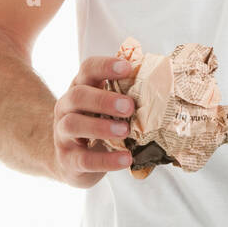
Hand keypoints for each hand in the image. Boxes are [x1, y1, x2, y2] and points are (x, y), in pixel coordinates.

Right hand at [52, 54, 137, 187]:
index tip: (127, 67)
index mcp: (81, 88)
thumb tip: (164, 88)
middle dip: (104, 99)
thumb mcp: (107, 109)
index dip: (105, 66)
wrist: (70, 161)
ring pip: (73, 124)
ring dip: (100, 127)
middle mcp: (67, 108)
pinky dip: (106, 160)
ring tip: (124, 131)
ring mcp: (63, 134)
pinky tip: (125, 159)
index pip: (88, 69)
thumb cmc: (96, 126)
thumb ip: (126, 97)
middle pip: (78, 95)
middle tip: (129, 106)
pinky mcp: (68, 160)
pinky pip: (84, 159)